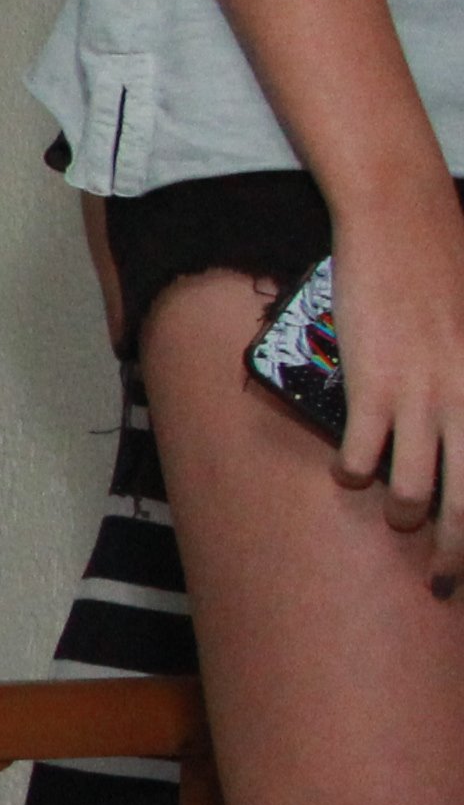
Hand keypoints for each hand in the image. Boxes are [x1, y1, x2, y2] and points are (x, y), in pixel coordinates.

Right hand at [319, 190, 463, 587]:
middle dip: (454, 552)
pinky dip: (356, 473)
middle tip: (442, 579)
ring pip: (413, 491)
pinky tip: (350, 471)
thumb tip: (456, 426)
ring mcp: (421, 399)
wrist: (405, 225)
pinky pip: (362, 456)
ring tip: (396, 517)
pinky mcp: (373, 387)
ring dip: (404, 515)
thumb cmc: (450, 273)